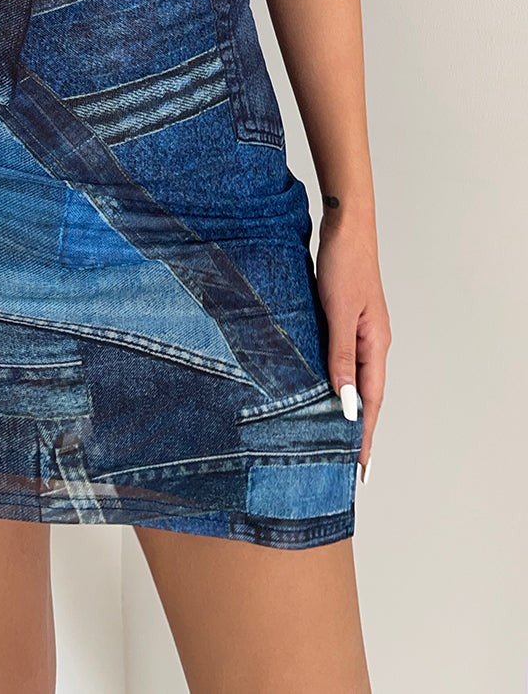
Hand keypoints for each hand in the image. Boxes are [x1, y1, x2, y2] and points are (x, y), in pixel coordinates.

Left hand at [314, 215, 390, 480]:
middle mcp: (371, 342)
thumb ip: (340, 356)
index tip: (358, 468)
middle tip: (343, 463)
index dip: (363, 435)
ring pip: (351, 377)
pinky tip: (319, 387)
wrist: (346, 226)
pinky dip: (333, 378)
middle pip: (365, 395)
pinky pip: (340, 358)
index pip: (371, 401)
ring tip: (328, 435)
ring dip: (342, 405)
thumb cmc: (345, 264)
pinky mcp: (344, 319)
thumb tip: (343, 400)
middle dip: (355, 429)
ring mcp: (359, 331)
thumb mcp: (339, 312)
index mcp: (376, 344)